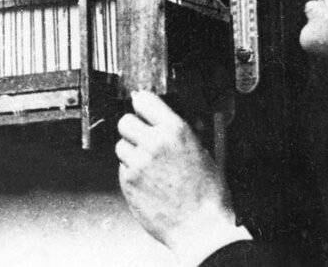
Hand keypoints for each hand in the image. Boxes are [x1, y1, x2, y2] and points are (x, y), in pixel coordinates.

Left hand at [116, 91, 236, 256]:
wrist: (200, 227)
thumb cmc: (207, 195)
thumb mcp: (204, 152)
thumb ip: (181, 133)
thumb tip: (166, 120)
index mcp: (175, 130)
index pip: (144, 100)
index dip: (142, 105)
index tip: (142, 108)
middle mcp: (153, 143)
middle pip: (125, 121)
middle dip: (133, 129)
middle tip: (142, 138)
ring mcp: (138, 163)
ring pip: (120, 145)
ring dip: (131, 152)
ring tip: (148, 165)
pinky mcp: (128, 182)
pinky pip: (122, 168)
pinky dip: (131, 172)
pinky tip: (148, 181)